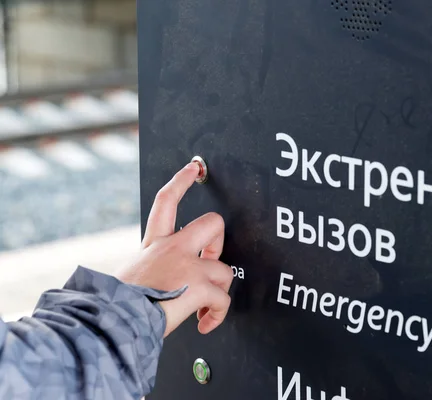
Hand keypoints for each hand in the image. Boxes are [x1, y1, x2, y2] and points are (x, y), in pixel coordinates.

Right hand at [116, 162, 233, 337]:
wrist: (114, 321)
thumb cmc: (118, 305)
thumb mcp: (132, 275)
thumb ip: (155, 270)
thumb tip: (169, 284)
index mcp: (154, 245)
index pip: (166, 202)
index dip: (180, 181)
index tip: (193, 168)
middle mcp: (173, 249)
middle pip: (212, 223)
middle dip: (219, 240)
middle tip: (212, 258)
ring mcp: (189, 266)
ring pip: (224, 270)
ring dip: (219, 291)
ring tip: (204, 307)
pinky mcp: (199, 286)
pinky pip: (223, 299)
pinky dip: (218, 313)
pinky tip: (206, 322)